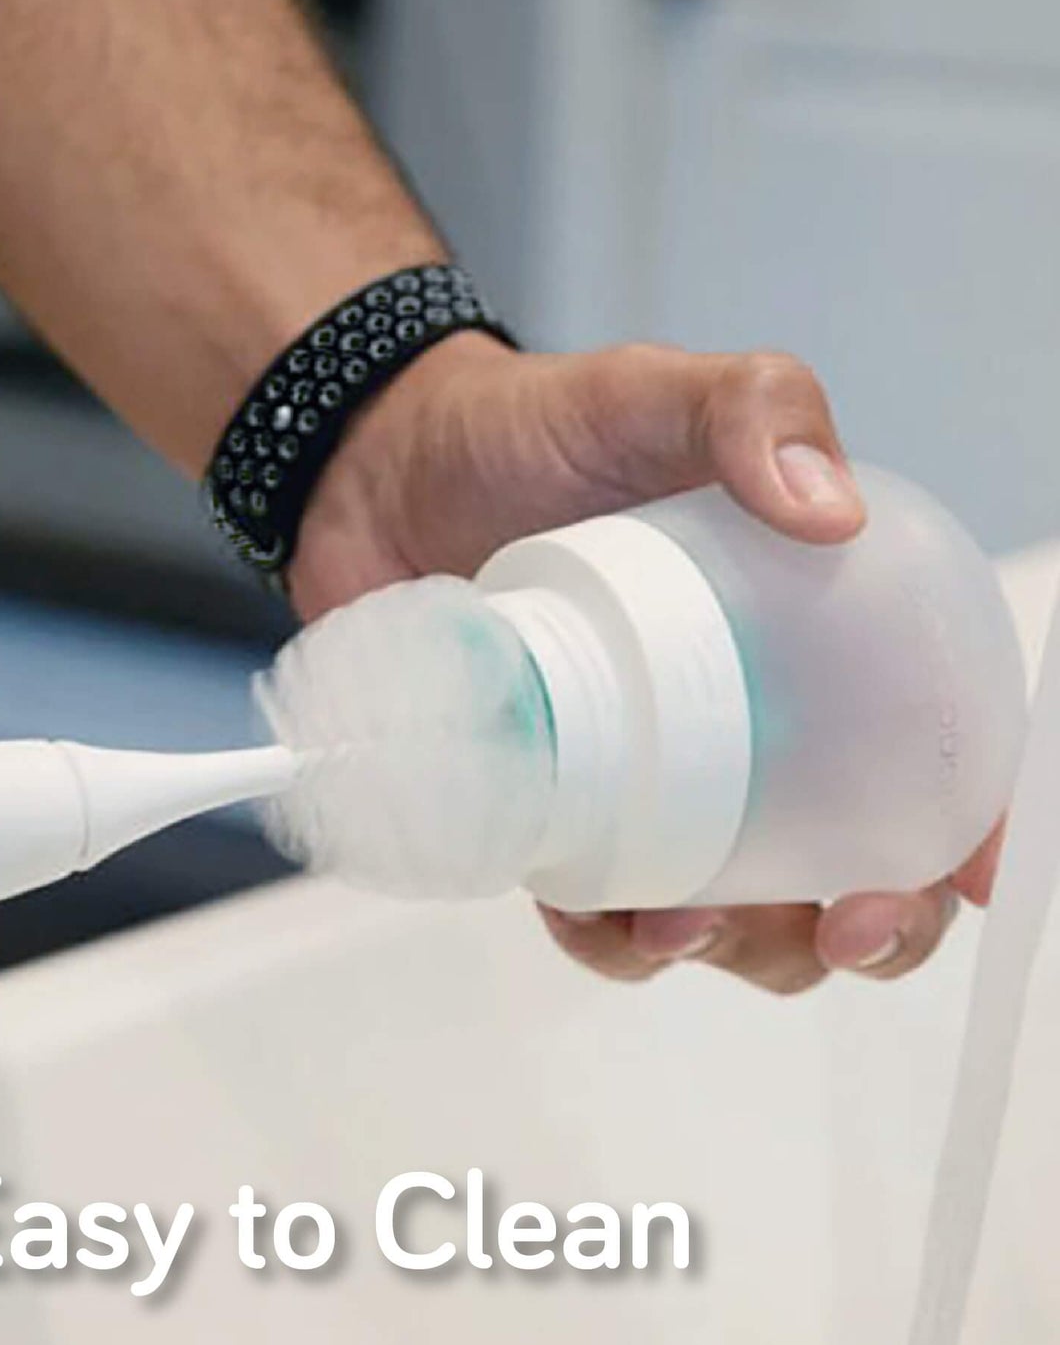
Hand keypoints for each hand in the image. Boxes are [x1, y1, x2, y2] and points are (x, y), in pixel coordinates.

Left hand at [288, 333, 999, 994]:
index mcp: (798, 637)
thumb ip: (751, 408)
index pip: (914, 749)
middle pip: (840, 864)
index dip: (956, 826)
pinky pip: (597, 911)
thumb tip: (832, 513)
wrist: (379, 471)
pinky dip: (607, 937)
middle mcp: (734, 726)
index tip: (964, 871)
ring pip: (727, 915)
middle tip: (838, 927)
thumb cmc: (527, 430)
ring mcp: (640, 780)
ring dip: (732, 951)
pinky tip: (598, 917)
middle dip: (867, 928)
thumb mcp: (651, 393)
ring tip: (682, 921)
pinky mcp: (549, 811)